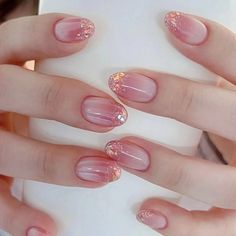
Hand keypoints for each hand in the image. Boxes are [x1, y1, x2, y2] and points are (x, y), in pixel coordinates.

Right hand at [0, 13, 126, 235]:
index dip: (47, 34)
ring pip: (11, 151)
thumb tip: (120, 75)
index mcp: (0, 65)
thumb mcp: (34, 77)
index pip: (16, 39)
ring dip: (58, 163)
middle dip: (61, 100)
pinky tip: (50, 226)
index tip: (88, 31)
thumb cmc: (21, 96)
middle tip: (112, 114)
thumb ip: (62, 74)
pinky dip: (19, 215)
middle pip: (14, 90)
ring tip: (105, 171)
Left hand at [105, 11, 235, 234]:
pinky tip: (145, 211)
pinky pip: (211, 230)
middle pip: (224, 115)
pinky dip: (180, 224)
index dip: (213, 44)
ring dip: (165, 164)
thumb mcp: (227, 99)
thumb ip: (209, 82)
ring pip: (214, 180)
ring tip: (119, 150)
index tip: (172, 22)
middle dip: (176, 99)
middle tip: (124, 85)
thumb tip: (169, 39)